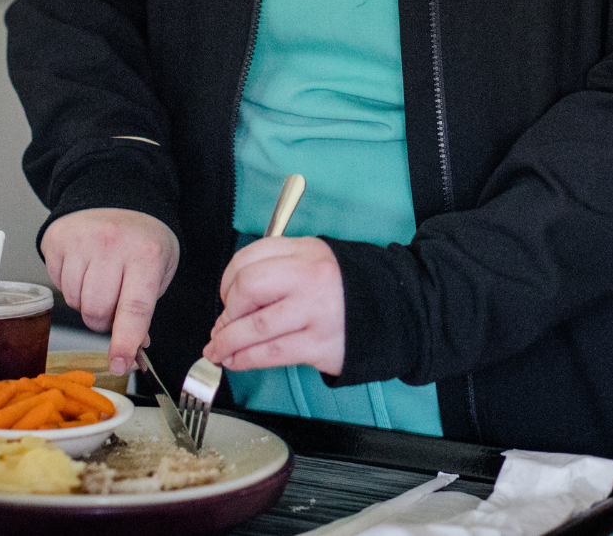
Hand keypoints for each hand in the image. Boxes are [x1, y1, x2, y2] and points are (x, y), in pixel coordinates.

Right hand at [39, 208, 179, 375]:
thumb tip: (133, 350)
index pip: (134, 309)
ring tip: (100, 277)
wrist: (119, 195)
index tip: (120, 364)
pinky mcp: (57, 241)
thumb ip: (145, 309)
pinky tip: (84, 266)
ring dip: (85, 302)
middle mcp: (111, 246)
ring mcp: (81, 242)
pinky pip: (58, 285)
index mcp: (145, 255)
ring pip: (74, 302)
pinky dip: (70, 285)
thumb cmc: (142, 238)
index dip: (125, 342)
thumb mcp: (159, 269)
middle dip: (103, 320)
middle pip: (96, 311)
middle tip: (114, 301)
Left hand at [202, 236, 345, 375]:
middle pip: (248, 287)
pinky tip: (236, 361)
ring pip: (256, 327)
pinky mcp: (320, 345)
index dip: (226, 282)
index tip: (225, 298)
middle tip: (223, 326)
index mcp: (306, 252)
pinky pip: (272, 354)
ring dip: (227, 342)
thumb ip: (277, 270)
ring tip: (218, 350)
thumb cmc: (346, 289)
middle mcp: (311, 277)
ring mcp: (316, 312)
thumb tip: (232, 305)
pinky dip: (246, 359)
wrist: (393, 310)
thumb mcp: (314, 261)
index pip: (249, 259)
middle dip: (227, 311)